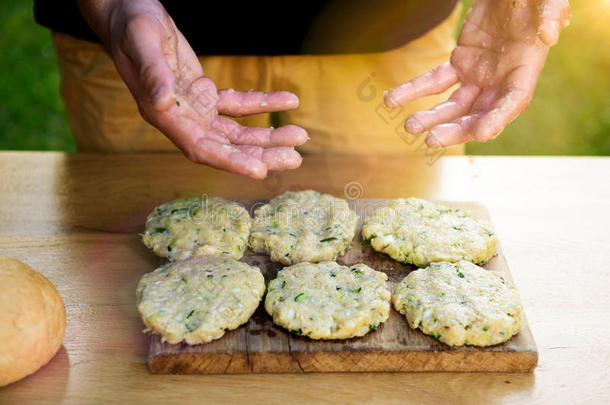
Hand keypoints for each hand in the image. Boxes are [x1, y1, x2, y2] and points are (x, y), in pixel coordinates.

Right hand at [79, 0, 307, 178]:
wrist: (130, 15)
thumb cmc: (131, 27)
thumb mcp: (141, 44)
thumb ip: (152, 74)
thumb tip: (162, 102)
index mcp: (165, 117)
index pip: (202, 149)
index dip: (231, 162)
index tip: (261, 171)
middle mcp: (182, 120)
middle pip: (227, 147)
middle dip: (261, 154)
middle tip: (294, 158)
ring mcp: (195, 110)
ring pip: (237, 131)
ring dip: (268, 136)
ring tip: (299, 136)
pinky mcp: (205, 95)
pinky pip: (239, 104)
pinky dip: (263, 103)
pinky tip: (287, 100)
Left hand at [384, 0, 569, 147]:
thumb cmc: (536, 1)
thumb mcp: (548, 4)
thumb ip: (550, 17)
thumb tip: (549, 33)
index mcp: (525, 72)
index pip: (513, 102)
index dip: (498, 119)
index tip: (483, 133)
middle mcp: (500, 82)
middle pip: (477, 113)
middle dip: (455, 129)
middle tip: (432, 139)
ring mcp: (477, 76)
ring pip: (453, 104)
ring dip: (431, 117)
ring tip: (410, 126)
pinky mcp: (458, 64)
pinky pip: (433, 81)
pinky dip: (412, 90)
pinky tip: (391, 101)